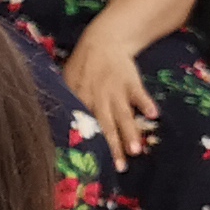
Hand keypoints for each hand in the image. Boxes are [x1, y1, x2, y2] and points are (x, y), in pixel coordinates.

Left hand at [62, 30, 159, 158]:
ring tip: (136, 150)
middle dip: (113, 147)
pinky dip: (146, 103)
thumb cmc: (83, 67)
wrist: (103, 42)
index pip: (84, 127)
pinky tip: (153, 115)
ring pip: (123, 115)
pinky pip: (139, 94)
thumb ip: (66, 103)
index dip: (88, 145)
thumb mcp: (67, 83)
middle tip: (119, 167)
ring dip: (130, 132)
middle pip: (106, 126)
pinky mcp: (131, 82)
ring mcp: (116, 91)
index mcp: (80, 101)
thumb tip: (56, 127)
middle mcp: (98, 99)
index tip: (91, 164)